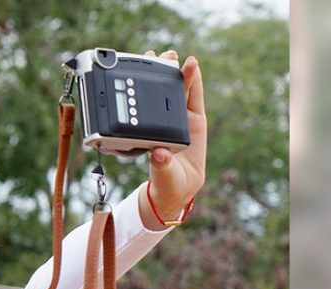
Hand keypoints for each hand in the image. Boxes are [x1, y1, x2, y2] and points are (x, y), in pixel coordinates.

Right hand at [146, 49, 206, 216]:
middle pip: (177, 89)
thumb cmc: (174, 185)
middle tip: (165, 53)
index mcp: (193, 130)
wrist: (163, 194)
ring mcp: (165, 122)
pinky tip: (136, 75)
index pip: (194, 99)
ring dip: (156, 74)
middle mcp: (180, 121)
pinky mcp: (149, 126)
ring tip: (151, 56)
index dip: (193, 80)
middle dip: (173, 69)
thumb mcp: (171, 178)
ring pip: (161, 93)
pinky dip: (142, 90)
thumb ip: (165, 167)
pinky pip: (147, 105)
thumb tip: (158, 153)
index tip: (190, 63)